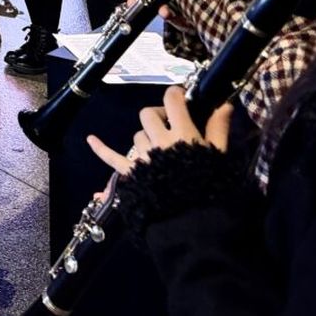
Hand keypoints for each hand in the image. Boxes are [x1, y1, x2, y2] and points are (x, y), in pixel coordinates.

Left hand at [87, 87, 233, 176]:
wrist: (194, 221)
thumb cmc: (211, 186)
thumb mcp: (219, 155)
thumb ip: (219, 129)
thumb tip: (224, 105)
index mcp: (182, 133)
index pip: (172, 101)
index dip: (175, 94)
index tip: (179, 97)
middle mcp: (159, 140)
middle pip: (148, 115)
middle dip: (158, 116)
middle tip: (169, 125)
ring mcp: (143, 156)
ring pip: (137, 135)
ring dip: (146, 137)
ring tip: (160, 150)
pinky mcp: (131, 172)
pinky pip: (112, 157)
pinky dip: (101, 148)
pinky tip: (91, 139)